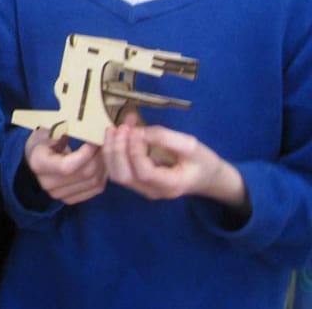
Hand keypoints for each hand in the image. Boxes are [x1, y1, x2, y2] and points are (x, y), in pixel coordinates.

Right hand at [23, 127, 105, 204]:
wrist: (37, 158)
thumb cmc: (44, 141)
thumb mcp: (48, 131)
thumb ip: (61, 130)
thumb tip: (77, 128)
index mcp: (38, 164)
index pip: (67, 166)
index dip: (86, 154)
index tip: (93, 141)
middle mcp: (47, 183)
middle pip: (85, 174)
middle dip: (99, 157)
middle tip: (104, 144)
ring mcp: (59, 194)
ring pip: (94, 182)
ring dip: (104, 166)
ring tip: (104, 153)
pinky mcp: (70, 199)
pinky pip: (96, 189)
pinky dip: (103, 176)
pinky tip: (102, 164)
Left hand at [105, 118, 246, 209]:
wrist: (207, 177)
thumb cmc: (203, 161)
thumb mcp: (190, 145)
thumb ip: (165, 138)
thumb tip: (138, 131)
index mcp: (171, 185)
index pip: (144, 172)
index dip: (135, 151)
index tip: (135, 130)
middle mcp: (153, 191)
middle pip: (123, 176)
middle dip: (117, 150)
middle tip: (120, 127)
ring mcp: (143, 189)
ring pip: (117, 174)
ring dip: (111, 150)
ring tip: (114, 129)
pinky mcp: (137, 182)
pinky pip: (119, 170)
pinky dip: (115, 152)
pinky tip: (118, 135)